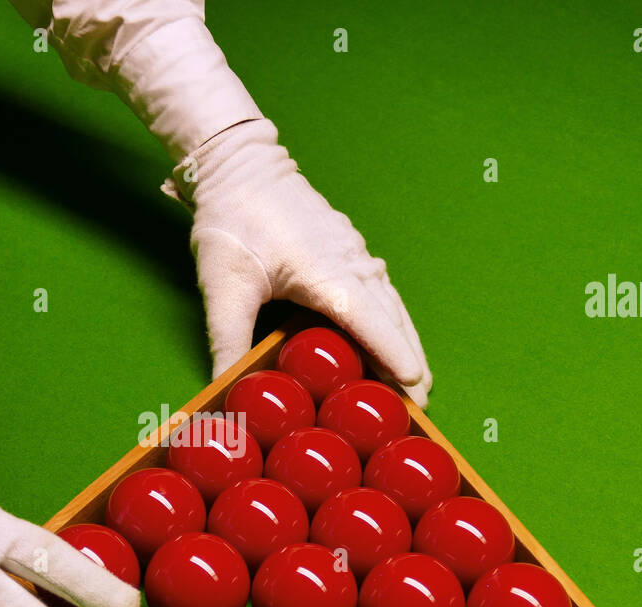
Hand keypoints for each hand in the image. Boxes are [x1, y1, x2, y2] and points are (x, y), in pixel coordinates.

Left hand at [169, 119, 432, 406]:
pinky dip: (393, 323)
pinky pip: (382, 294)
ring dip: (406, 345)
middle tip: (419, 407)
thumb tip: (226, 390)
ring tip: (416, 384)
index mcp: (327, 273)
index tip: (413, 386)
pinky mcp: (349, 252)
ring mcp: (355, 255)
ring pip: (393, 307)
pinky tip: (394, 341)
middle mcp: (352, 263)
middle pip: (393, 321)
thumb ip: (227, 342)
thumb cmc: (232, 220)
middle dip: (409, 363)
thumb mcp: (222, 288)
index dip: (393, 356)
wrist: (238, 164)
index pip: (371, 322)